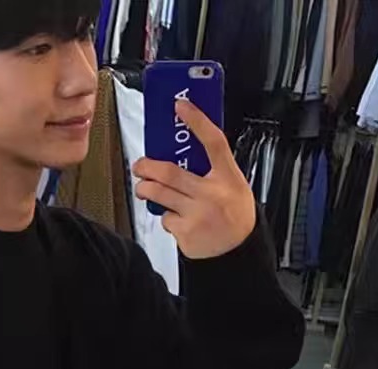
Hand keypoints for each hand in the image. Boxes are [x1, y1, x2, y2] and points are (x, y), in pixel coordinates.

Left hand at [133, 100, 256, 259]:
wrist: (238, 252)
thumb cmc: (234, 215)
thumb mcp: (234, 185)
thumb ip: (212, 170)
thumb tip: (182, 151)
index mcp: (228, 177)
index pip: (213, 142)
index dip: (197, 121)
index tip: (181, 106)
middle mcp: (212, 194)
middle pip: (170, 173)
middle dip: (147, 167)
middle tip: (140, 165)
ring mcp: (197, 215)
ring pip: (160, 196)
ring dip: (146, 190)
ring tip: (143, 188)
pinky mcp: (186, 233)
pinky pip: (166, 220)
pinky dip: (167, 218)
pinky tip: (178, 220)